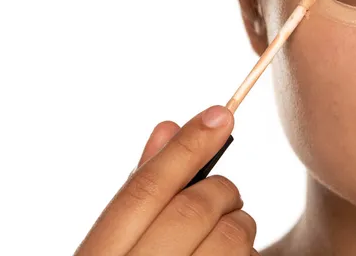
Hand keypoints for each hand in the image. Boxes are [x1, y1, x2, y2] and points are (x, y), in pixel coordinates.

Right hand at [74, 105, 258, 254]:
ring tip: (222, 238)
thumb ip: (140, 191)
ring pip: (234, 237)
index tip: (220, 112)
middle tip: (223, 195)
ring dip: (239, 226)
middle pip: (196, 208)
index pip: (144, 190)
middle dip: (221, 190)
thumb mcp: (116, 245)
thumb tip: (166, 127)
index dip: (186, 147)